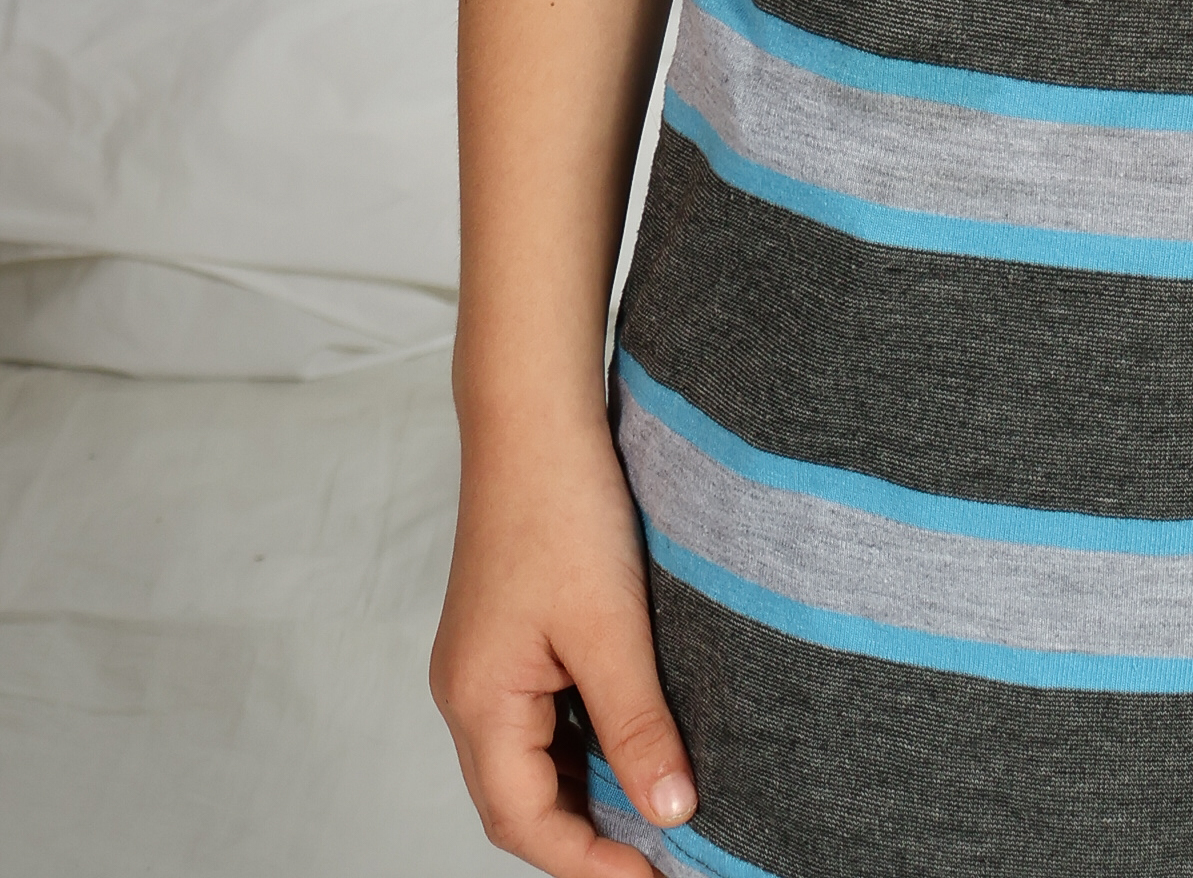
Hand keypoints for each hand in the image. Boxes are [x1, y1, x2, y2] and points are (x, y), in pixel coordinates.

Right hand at [431, 409, 698, 869]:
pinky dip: (583, 741)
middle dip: (586, 837)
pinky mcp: (506, 636)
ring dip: (586, 788)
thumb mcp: (610, 627)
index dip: (588, 862)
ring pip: (531, 760)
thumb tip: (671, 811)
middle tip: (661, 851)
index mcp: (476, 702)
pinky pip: (540, 716)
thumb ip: (637, 725)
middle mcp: (467, 693)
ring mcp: (483, 664)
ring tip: (657, 803)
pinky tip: (633, 735)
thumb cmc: (562, 508)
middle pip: (519, 801)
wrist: (535, 414)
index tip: (655, 875)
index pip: (523, 822)